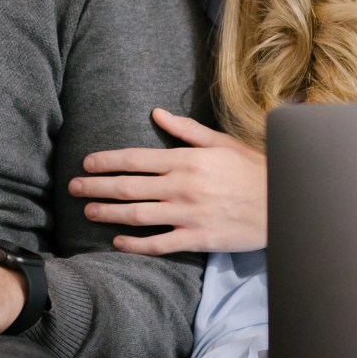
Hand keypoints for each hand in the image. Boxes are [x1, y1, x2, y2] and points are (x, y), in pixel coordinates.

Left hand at [69, 109, 268, 254]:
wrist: (283, 201)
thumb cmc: (253, 168)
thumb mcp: (221, 142)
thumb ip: (186, 130)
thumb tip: (156, 113)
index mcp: (186, 160)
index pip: (135, 159)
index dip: (106, 162)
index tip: (86, 164)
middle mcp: (182, 186)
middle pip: (128, 187)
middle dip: (96, 187)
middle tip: (73, 188)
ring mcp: (188, 214)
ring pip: (137, 215)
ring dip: (108, 213)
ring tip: (88, 211)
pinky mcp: (198, 238)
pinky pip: (159, 243)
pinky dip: (135, 244)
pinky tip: (118, 242)